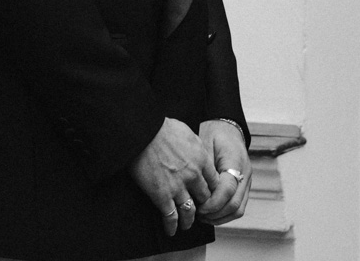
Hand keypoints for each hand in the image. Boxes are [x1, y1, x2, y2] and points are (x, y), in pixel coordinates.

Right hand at [129, 116, 217, 235]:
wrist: (145, 132)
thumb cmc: (164, 128)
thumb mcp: (189, 133)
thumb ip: (197, 148)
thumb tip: (199, 153)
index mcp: (202, 159)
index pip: (214, 182)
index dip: (212, 190)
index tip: (209, 195)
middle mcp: (193, 175)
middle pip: (204, 198)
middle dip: (203, 206)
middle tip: (199, 211)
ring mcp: (178, 187)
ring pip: (189, 211)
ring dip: (189, 220)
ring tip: (187, 224)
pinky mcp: (162, 196)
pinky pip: (170, 216)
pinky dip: (172, 226)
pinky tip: (171, 230)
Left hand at [196, 119, 251, 225]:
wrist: (228, 129)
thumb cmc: (215, 135)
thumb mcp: (205, 145)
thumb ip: (204, 169)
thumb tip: (197, 192)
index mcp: (236, 160)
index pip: (228, 190)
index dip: (212, 203)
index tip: (198, 206)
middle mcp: (246, 173)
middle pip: (234, 204)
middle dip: (214, 214)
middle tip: (198, 214)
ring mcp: (247, 182)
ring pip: (238, 210)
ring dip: (220, 217)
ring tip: (203, 216)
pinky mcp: (244, 188)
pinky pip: (238, 208)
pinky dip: (224, 214)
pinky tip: (211, 213)